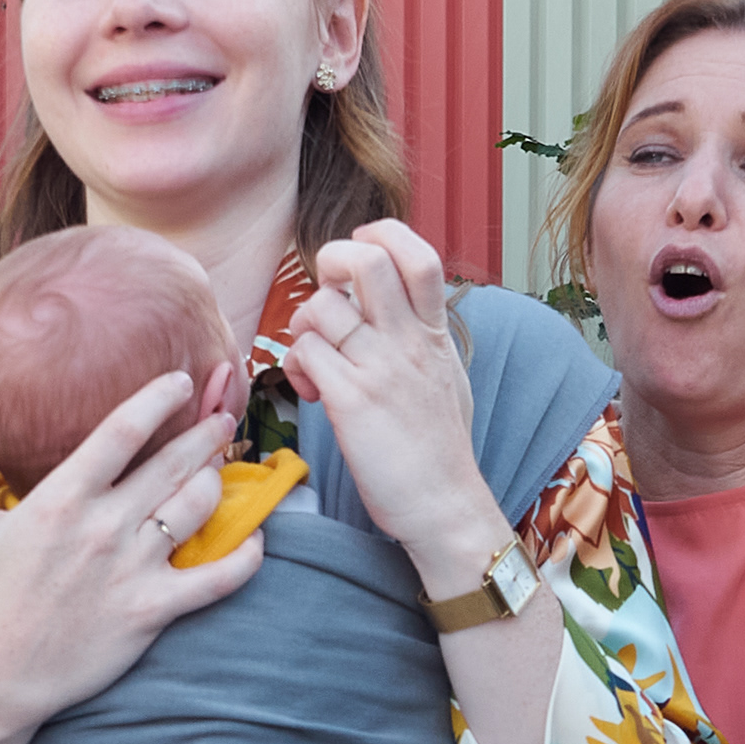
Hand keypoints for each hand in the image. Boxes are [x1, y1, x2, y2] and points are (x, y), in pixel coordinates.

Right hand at [0, 376, 260, 743]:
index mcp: (61, 499)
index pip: (122, 430)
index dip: (158, 397)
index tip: (180, 381)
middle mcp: (102, 527)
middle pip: (172, 462)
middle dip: (205, 433)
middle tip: (222, 420)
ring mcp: (131, 569)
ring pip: (197, 507)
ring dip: (217, 482)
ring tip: (222, 472)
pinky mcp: (151, 610)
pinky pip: (216, 579)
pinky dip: (245, 559)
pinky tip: (255, 543)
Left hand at [284, 222, 507, 591]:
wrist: (445, 507)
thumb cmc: (440, 450)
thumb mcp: (448, 378)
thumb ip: (426, 337)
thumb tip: (405, 306)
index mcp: (436, 334)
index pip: (419, 256)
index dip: (383, 236)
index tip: (363, 253)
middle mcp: (410, 343)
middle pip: (366, 260)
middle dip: (331, 262)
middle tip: (327, 295)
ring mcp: (381, 370)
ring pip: (321, 307)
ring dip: (303, 327)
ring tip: (315, 361)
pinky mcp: (351, 402)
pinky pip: (304, 353)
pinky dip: (296, 367)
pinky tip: (313, 392)